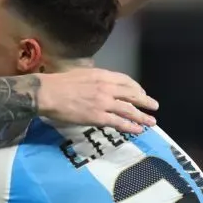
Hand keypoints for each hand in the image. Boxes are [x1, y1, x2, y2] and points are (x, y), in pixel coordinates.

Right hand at [35, 68, 157, 133]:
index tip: (141, 93)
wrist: (48, 93)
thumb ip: (94, 77)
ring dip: (142, 116)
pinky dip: (130, 126)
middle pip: (132, 94)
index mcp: (102, 75)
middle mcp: (107, 88)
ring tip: (151, 122)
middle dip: (145, 101)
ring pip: (129, 110)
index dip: (136, 88)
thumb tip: (100, 80)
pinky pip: (119, 122)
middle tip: (154, 106)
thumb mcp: (81, 73)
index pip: (126, 80)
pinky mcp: (99, 117)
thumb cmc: (60, 82)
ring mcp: (104, 103)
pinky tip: (137, 130)